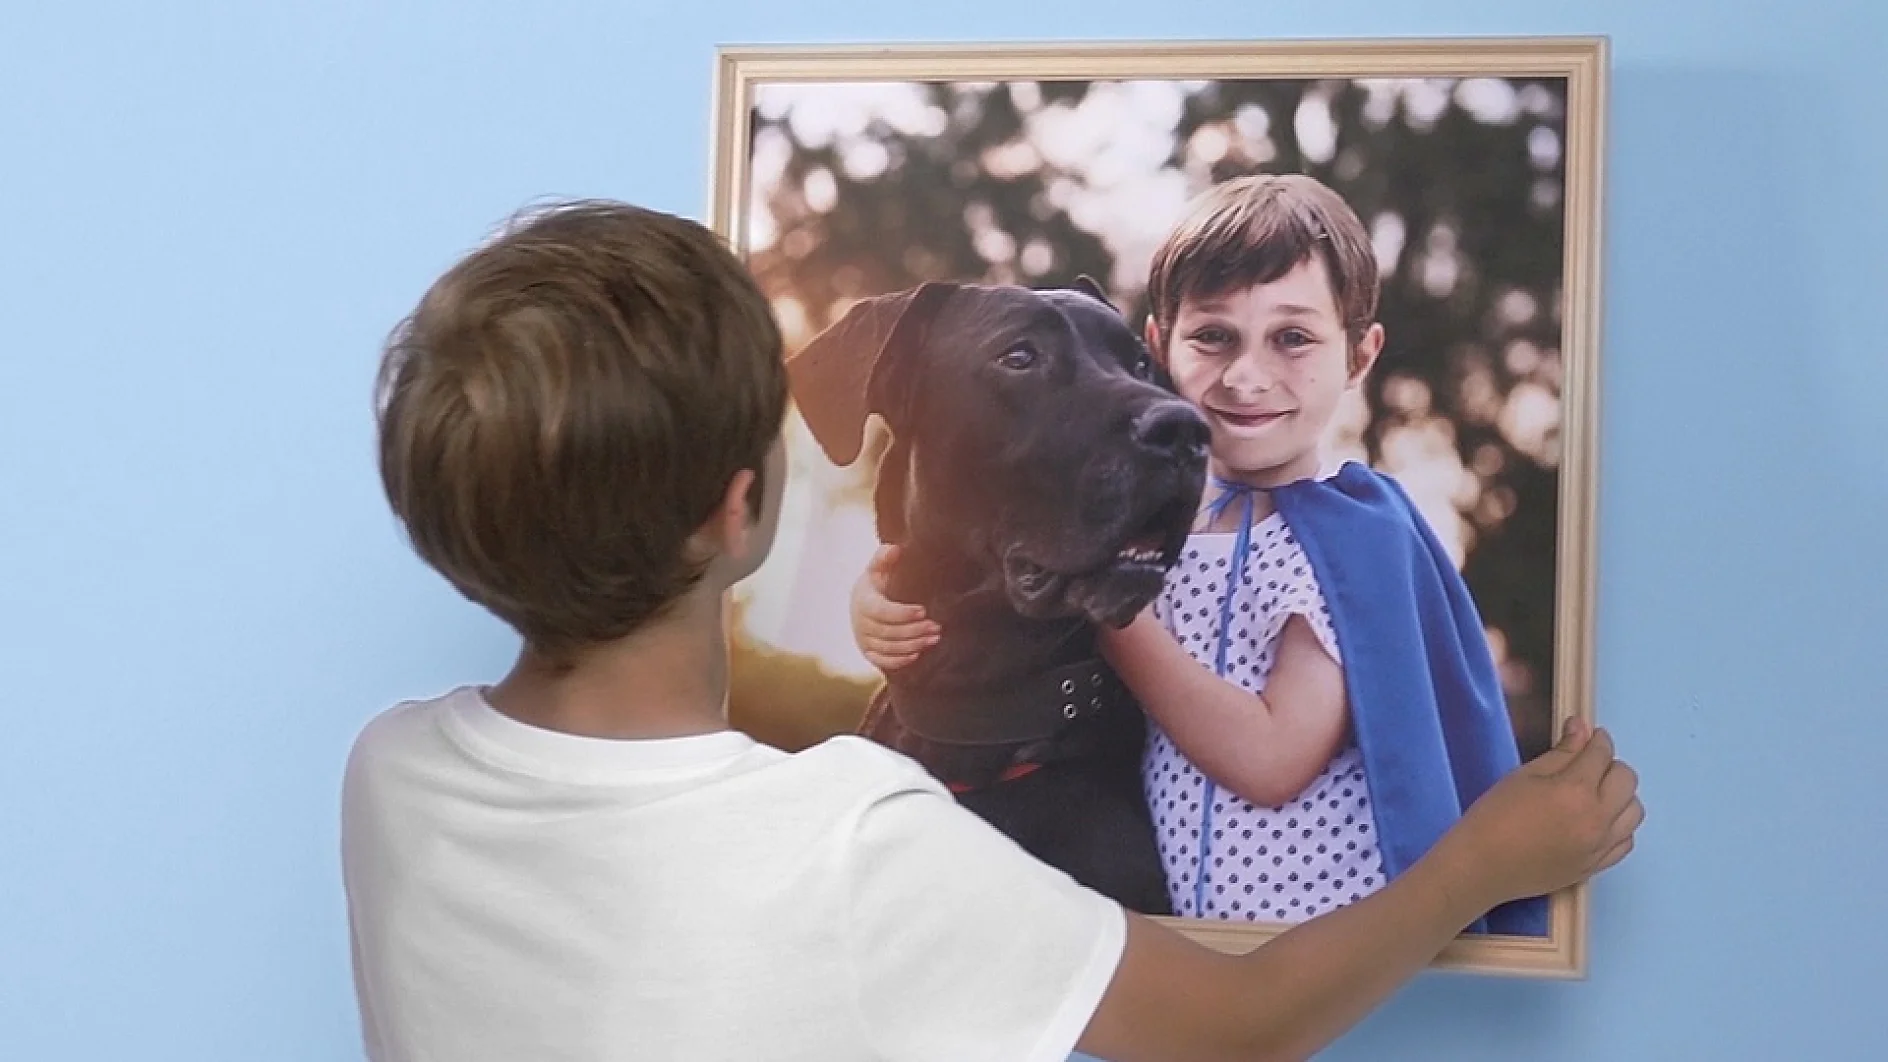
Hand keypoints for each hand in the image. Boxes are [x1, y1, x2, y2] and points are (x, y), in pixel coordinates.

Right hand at [849, 544, 938, 672]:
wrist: (863, 601)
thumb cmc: (876, 583)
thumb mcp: (878, 568)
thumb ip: (884, 558)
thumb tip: (894, 549)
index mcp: (863, 601)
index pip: (882, 612)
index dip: (902, 613)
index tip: (923, 610)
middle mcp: (861, 623)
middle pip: (888, 632)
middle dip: (914, 631)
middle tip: (936, 627)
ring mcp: (863, 639)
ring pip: (888, 647)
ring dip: (913, 645)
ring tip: (934, 638)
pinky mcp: (868, 652)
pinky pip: (882, 661)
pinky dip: (899, 660)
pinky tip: (917, 654)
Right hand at [1448, 717, 1644, 908]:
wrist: (1483, 867)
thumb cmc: (1494, 817)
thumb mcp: (1523, 776)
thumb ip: (1560, 753)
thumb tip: (1582, 728)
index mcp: (1575, 790)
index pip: (1601, 754)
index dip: (1597, 740)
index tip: (1590, 736)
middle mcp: (1597, 818)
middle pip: (1627, 780)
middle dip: (1611, 765)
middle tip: (1589, 765)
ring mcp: (1601, 845)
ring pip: (1634, 811)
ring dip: (1620, 796)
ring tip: (1596, 794)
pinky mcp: (1597, 865)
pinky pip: (1627, 841)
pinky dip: (1619, 826)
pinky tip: (1598, 821)